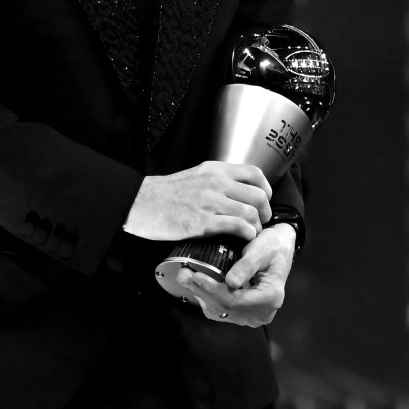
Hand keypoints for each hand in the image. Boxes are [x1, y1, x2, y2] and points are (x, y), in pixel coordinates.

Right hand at [123, 161, 271, 242]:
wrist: (142, 203)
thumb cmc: (165, 194)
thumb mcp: (195, 176)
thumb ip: (216, 180)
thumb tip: (235, 190)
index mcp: (215, 170)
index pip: (254, 173)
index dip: (266, 189)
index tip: (265, 200)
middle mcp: (216, 183)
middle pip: (257, 195)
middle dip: (265, 212)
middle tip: (261, 221)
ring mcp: (210, 202)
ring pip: (250, 213)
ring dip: (256, 226)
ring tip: (251, 233)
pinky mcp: (203, 222)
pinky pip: (237, 227)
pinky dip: (246, 234)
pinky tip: (242, 238)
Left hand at [171, 221, 296, 327]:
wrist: (279, 246)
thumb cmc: (273, 246)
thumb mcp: (261, 250)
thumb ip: (246, 266)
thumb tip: (230, 282)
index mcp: (270, 298)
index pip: (235, 300)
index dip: (213, 289)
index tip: (196, 276)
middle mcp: (262, 312)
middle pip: (225, 308)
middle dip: (202, 291)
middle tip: (183, 274)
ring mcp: (251, 315)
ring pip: (220, 311)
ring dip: (201, 295)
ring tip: (185, 277)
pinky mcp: (243, 313)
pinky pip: (221, 310)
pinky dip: (207, 298)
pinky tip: (196, 285)